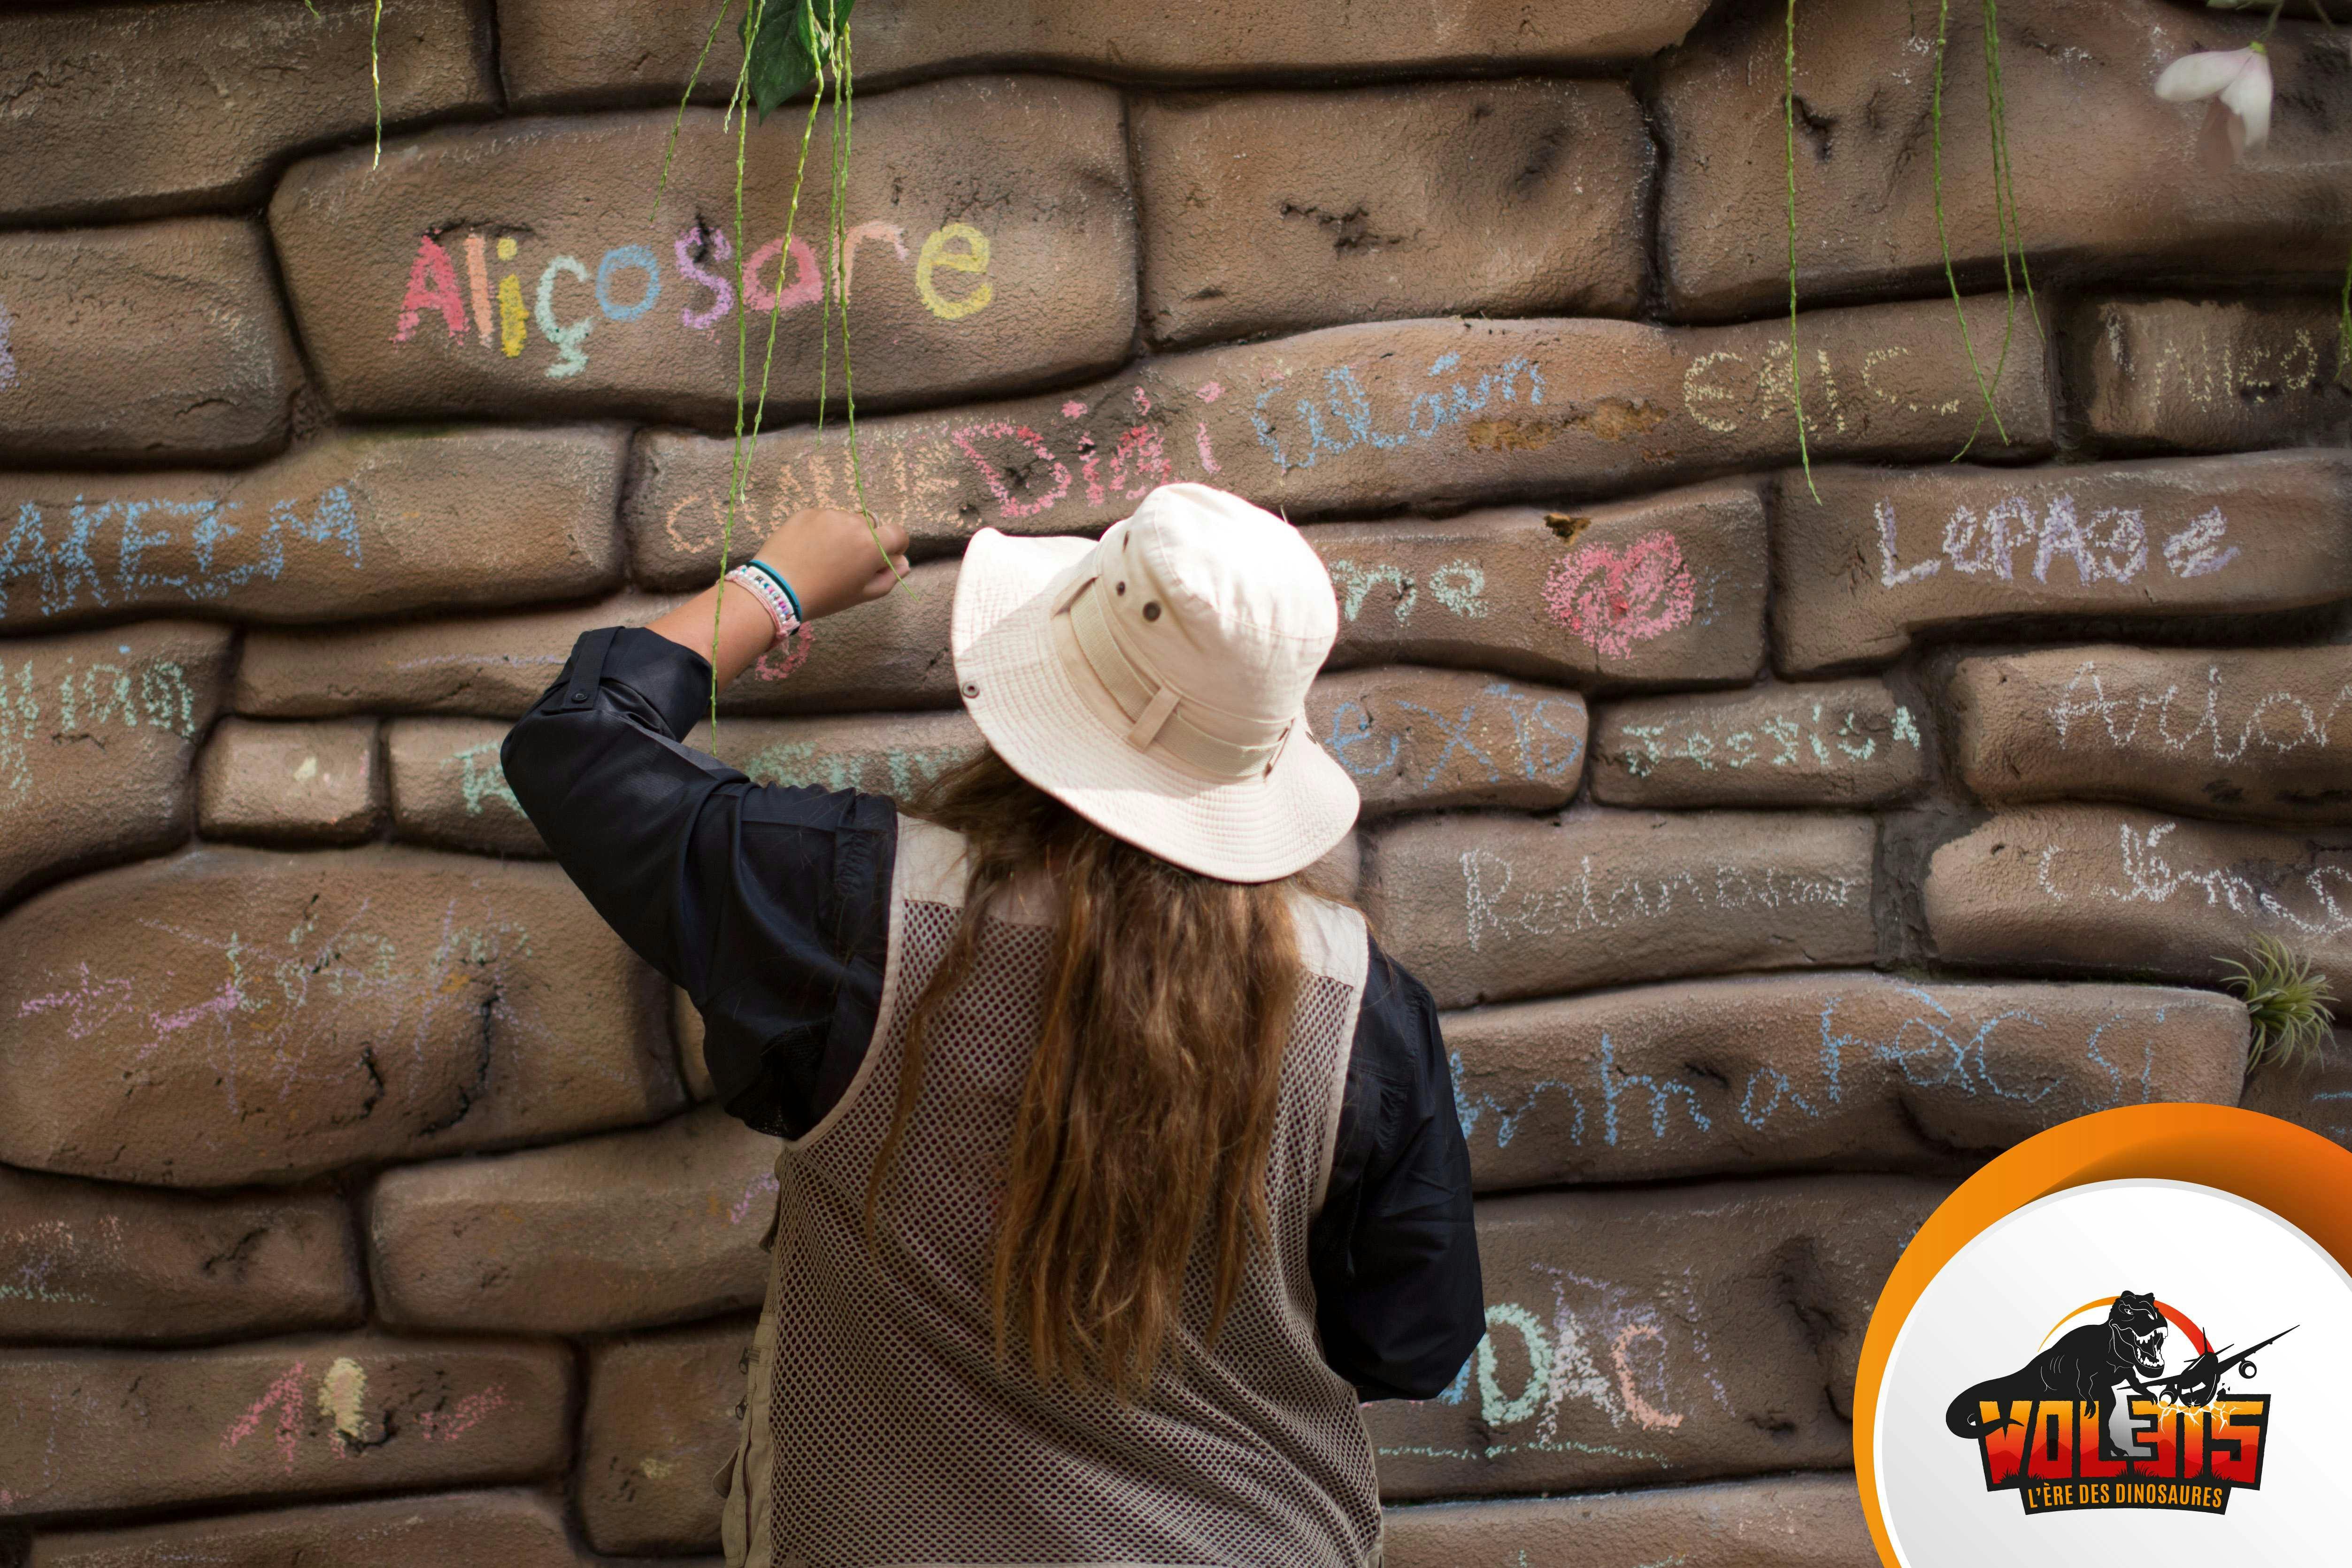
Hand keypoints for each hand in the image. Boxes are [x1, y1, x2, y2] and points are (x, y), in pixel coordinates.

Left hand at [751, 507, 911, 620]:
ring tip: (823, 556)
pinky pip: (824, 518)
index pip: (898, 533)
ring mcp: (830, 514)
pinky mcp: (808, 512)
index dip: (895, 545)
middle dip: (865, 541)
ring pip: (846, 521)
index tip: (883, 557)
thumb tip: (904, 564)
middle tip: (846, 563)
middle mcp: (855, 523)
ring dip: (842, 534)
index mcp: (873, 545)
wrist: (778, 587)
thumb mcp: (861, 595)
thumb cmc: (825, 596)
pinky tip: (808, 549)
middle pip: (871, 527)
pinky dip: (822, 530)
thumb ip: (889, 578)